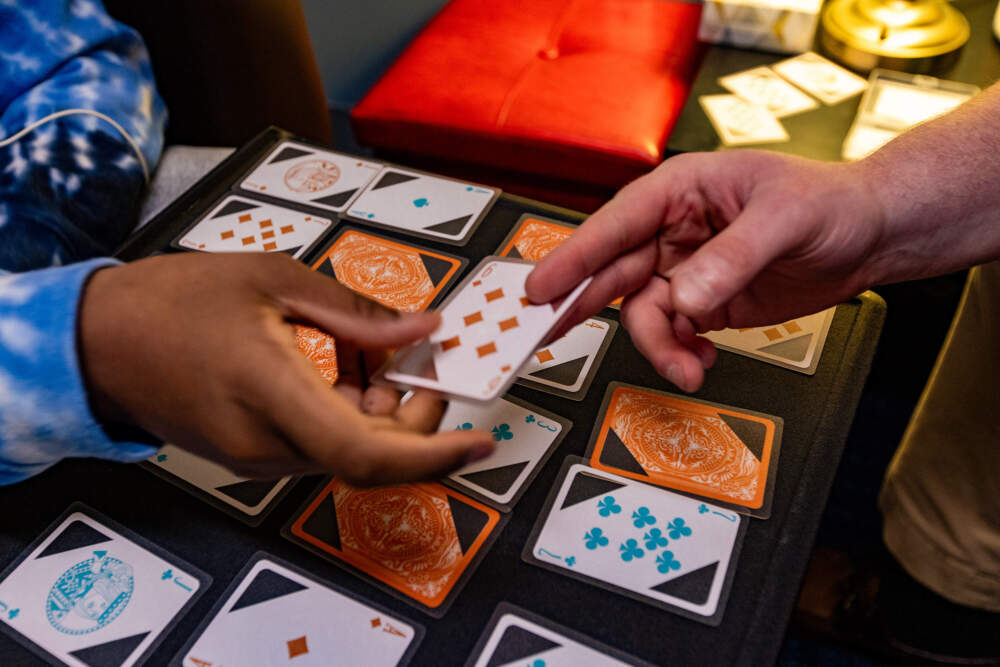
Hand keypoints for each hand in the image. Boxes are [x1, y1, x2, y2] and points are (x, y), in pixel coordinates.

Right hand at [79, 252, 494, 483]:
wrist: (99, 341)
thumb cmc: (174, 300)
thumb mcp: (272, 279)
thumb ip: (356, 312)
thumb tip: (425, 329)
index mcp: (271, 391)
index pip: (370, 453)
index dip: (434, 455)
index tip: (480, 443)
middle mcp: (267, 442)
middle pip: (371, 452)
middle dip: (414, 413)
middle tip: (422, 358)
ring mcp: (258, 456)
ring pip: (350, 448)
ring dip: (379, 407)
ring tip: (368, 346)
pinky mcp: (253, 455)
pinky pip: (322, 443)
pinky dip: (349, 409)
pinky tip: (339, 361)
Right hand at [526, 151, 884, 390]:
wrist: (870, 236)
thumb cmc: (831, 202)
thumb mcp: (784, 219)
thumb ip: (731, 258)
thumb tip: (685, 298)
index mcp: (681, 190)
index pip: (615, 224)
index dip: (574, 256)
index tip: (540, 287)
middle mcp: (674, 230)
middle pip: (613, 271)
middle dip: (582, 304)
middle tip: (547, 333)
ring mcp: (687, 269)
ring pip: (645, 313)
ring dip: (659, 346)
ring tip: (689, 367)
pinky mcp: (705, 302)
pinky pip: (674, 333)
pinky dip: (682, 353)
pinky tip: (704, 358)